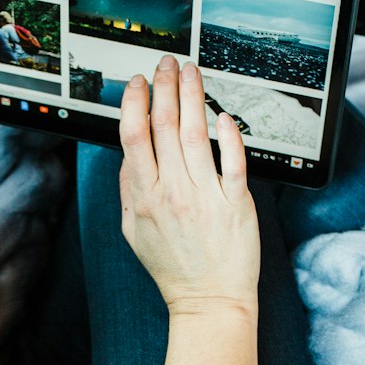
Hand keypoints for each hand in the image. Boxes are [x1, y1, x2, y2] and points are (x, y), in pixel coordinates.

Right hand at [119, 57, 259, 313]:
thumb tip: (128, 154)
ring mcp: (205, 198)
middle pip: (165, 127)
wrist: (208, 301)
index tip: (138, 82)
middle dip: (165, 87)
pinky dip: (228, 135)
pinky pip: (232, 162)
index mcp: (144, 198)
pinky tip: (223, 115)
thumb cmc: (174, 269)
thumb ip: (128, 190)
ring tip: (191, 72)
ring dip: (193, 97)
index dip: (135, 103)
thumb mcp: (134, 232)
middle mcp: (173, 193)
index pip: (134, 137)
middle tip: (167, 64)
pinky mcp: (235, 204)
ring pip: (196, 135)